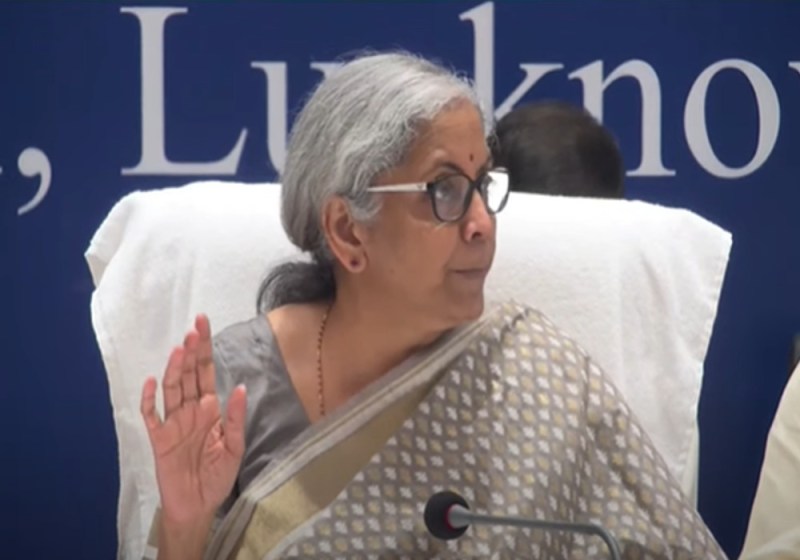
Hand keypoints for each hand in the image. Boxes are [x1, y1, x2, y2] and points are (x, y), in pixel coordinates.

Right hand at [140, 314, 246, 525]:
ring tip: (180, 350)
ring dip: (174, 369)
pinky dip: (149, 399)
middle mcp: (190, 410)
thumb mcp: (234, 448)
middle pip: (188, 375)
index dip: (205, 348)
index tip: (203, 323)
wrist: (197, 506)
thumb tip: (239, 387)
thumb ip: (235, 418)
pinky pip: (151, 416)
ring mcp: (173, 422)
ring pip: (171, 389)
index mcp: (210, 408)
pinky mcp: (159, 438)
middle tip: (193, 330)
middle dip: (191, 352)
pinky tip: (152, 382)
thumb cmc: (217, 476)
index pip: (206, 372)